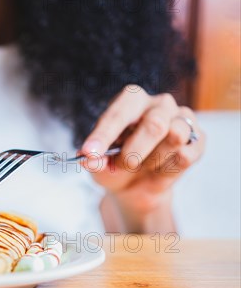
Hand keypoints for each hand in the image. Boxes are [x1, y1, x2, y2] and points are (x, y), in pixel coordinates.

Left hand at [81, 85, 205, 212]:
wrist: (136, 188)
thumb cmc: (114, 166)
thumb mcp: (98, 166)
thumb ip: (93, 161)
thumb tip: (89, 159)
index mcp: (131, 100)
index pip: (119, 113)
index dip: (104, 134)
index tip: (89, 153)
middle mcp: (159, 103)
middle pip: (155, 124)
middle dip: (134, 152)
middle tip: (123, 165)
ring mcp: (183, 119)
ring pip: (175, 137)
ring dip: (152, 160)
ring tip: (142, 165)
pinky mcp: (198, 139)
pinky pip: (186, 155)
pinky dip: (167, 169)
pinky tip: (160, 168)